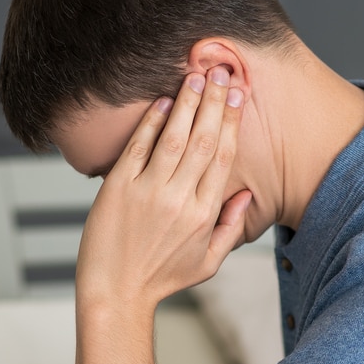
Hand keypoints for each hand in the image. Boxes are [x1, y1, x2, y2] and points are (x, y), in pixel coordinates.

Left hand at [75, 66, 249, 310]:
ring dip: (187, 104)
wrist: (116, 293)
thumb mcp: (208, 263)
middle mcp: (180, 200)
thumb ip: (230, 227)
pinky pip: (139, 148)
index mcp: (204, 215)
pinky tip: (162, 102)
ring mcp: (148, 193)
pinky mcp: (118, 189)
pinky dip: (151, 123)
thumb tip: (246, 193)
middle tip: (221, 70)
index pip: (224, 157)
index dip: (232, 122)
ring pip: (174, 138)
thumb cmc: (161, 279)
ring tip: (196, 76)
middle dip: (215, 102)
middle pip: (204, 140)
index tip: (238, 95)